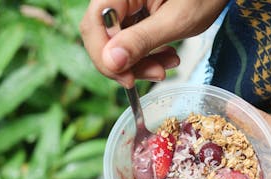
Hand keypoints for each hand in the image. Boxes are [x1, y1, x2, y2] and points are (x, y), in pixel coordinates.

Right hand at [79, 0, 228, 87]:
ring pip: (118, 42)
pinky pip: (132, 39)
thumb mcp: (177, 20)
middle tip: (155, 75)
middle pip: (103, 36)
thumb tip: (111, 62)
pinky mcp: (138, 14)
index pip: (94, 24)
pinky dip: (149, 54)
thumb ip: (142, 40)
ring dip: (141, 62)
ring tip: (169, 66)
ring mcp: (128, 5)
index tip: (127, 79)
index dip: (105, 56)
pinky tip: (168, 57)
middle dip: (127, 63)